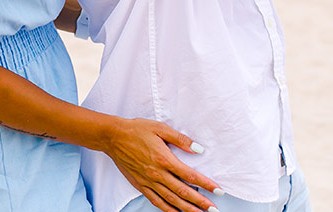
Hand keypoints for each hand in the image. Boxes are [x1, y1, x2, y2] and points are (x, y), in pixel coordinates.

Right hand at [104, 118, 221, 211]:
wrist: (114, 137)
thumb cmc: (137, 130)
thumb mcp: (161, 128)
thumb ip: (180, 139)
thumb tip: (198, 149)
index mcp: (164, 159)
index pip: (190, 175)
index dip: (206, 184)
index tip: (218, 190)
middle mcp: (157, 174)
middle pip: (183, 192)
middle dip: (200, 202)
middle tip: (213, 209)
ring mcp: (148, 181)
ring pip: (171, 200)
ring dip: (187, 209)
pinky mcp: (140, 186)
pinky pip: (156, 201)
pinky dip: (167, 209)